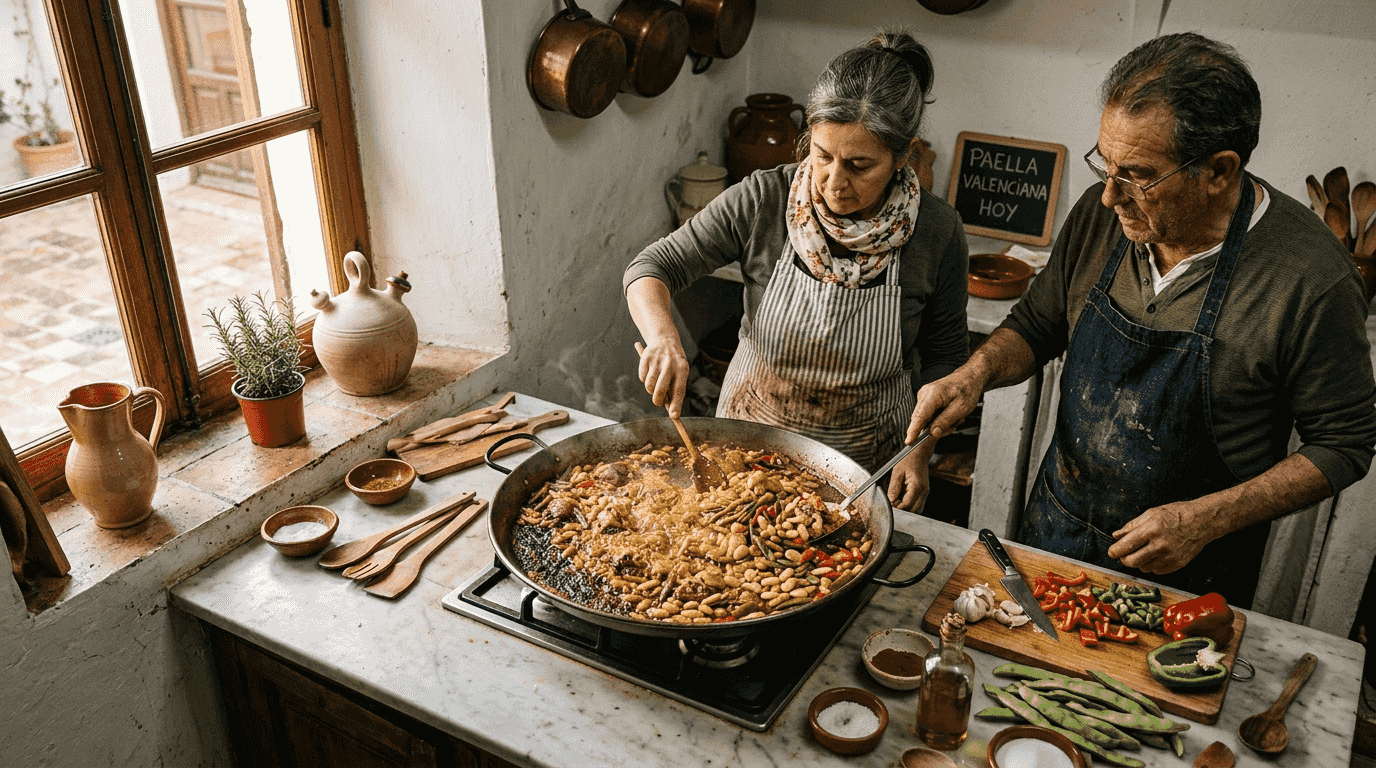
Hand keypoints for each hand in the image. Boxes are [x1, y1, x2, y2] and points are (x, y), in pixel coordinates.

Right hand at [635, 341, 688, 418]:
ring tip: (655, 383)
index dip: (676, 404)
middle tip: (658, 402)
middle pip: (660, 390)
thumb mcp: (680, 374)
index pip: (679, 390)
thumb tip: (671, 411)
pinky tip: (650, 371)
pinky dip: (644, 379)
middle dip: (658, 400)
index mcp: (682, 369)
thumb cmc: (674, 364)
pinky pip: (642, 377)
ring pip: (649, 385)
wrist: (665, 339)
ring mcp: (657, 360)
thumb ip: (675, 391)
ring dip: (650, 389)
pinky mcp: (645, 357)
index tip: (674, 417)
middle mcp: (670, 364)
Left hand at [886, 447, 929, 512]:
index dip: (897, 507)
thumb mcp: (897, 472)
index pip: (907, 505)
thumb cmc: (909, 460)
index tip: (889, 503)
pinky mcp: (923, 493)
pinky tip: (901, 499)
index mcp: (918, 486)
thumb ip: (894, 487)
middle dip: (902, 510)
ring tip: (896, 500)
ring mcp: (925, 493)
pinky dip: (909, 505)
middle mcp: (924, 492)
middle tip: (892, 503)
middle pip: (913, 511)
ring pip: (916, 510)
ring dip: (906, 508)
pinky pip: (916, 505)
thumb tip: (890, 500)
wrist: (919, 455)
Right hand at [905, 368, 982, 444]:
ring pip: (925, 420)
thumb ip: (946, 420)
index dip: (914, 430)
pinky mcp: (925, 400)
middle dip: (934, 429)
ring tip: (955, 418)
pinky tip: (949, 416)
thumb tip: (933, 433)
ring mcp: (923, 397)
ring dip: (938, 424)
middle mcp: (924, 394)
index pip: (920, 415)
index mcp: (933, 394)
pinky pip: (927, 416)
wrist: (968, 378)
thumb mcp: (961, 408)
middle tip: (953, 427)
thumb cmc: (967, 389)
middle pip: (921, 420)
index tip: (909, 442)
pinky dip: (938, 420)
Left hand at [1107, 498, 1221, 573]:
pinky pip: (1157, 571)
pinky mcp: (1177, 564)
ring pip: (1144, 568)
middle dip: (1124, 559)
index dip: (1114, 551)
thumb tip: (1116, 535)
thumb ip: (1131, 526)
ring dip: (1139, 562)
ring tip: (1145, 551)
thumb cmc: (1176, 514)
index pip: (1126, 546)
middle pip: (1132, 562)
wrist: (1201, 521)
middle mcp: (1160, 545)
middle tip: (1124, 555)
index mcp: (1151, 530)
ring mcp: (1169, 556)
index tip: (1111, 552)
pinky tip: (1156, 555)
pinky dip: (1152, 565)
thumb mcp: (1151, 514)